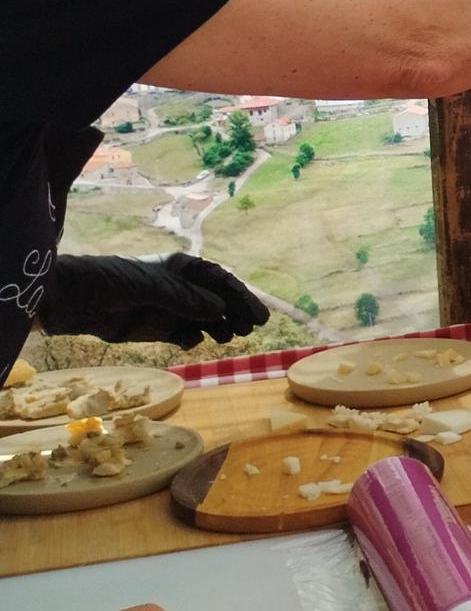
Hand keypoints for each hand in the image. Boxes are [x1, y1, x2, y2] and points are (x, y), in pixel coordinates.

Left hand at [37, 254, 267, 348]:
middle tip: (250, 329)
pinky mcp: (156, 329)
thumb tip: (221, 310)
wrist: (73, 300)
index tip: (258, 316)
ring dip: (219, 327)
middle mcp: (181, 288)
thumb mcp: (150, 286)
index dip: (241, 296)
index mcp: (183, 269)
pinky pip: (184, 334)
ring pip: (204, 319)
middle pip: (218, 300)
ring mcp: (169, 309)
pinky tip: (195, 342)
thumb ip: (185, 298)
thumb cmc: (111, 281)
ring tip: (229, 339)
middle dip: (236, 312)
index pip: (220, 281)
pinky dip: (193, 338)